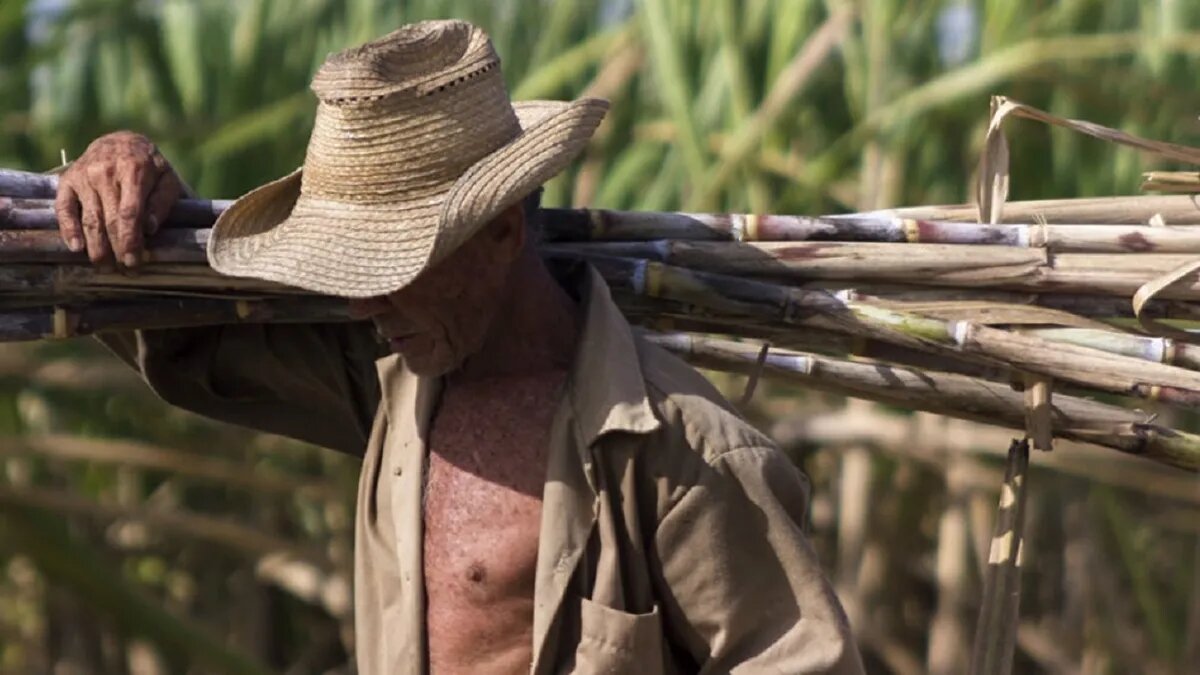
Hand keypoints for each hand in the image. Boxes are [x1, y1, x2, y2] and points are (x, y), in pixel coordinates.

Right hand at [54, 131, 183, 268]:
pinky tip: (76, 248)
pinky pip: (64, 208)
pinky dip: (68, 229)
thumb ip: (163, 202)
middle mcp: (105, 172)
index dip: (131, 240)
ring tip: (105, 267)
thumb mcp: (167, 179)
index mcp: (133, 170)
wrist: (121, 142)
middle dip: (116, 249)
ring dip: (96, 247)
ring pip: (89, 218)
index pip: (130, 213)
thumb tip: (150, 228)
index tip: (135, 262)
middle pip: (109, 220)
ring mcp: (83, 176)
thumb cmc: (150, 167)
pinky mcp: (67, 181)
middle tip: (125, 270)